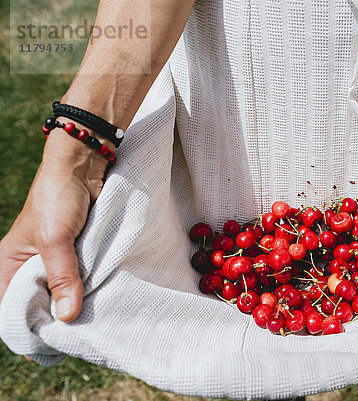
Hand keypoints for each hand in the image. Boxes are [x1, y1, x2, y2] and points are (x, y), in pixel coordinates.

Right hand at [0, 127, 107, 321]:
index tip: (52, 345)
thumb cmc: (58, 198)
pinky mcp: (78, 256)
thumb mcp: (55, 239)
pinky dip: (89, 290)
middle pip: (40, 305)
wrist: (85, 167)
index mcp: (10, 265)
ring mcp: (56, 262)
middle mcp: (30, 267)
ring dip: (76, 305)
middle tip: (80, 337)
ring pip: (63, 294)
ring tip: (93, 325)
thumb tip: (68, 316)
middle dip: (57, 320)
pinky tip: (102, 303)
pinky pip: (81, 280)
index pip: (12, 309)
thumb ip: (62, 276)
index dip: (29, 328)